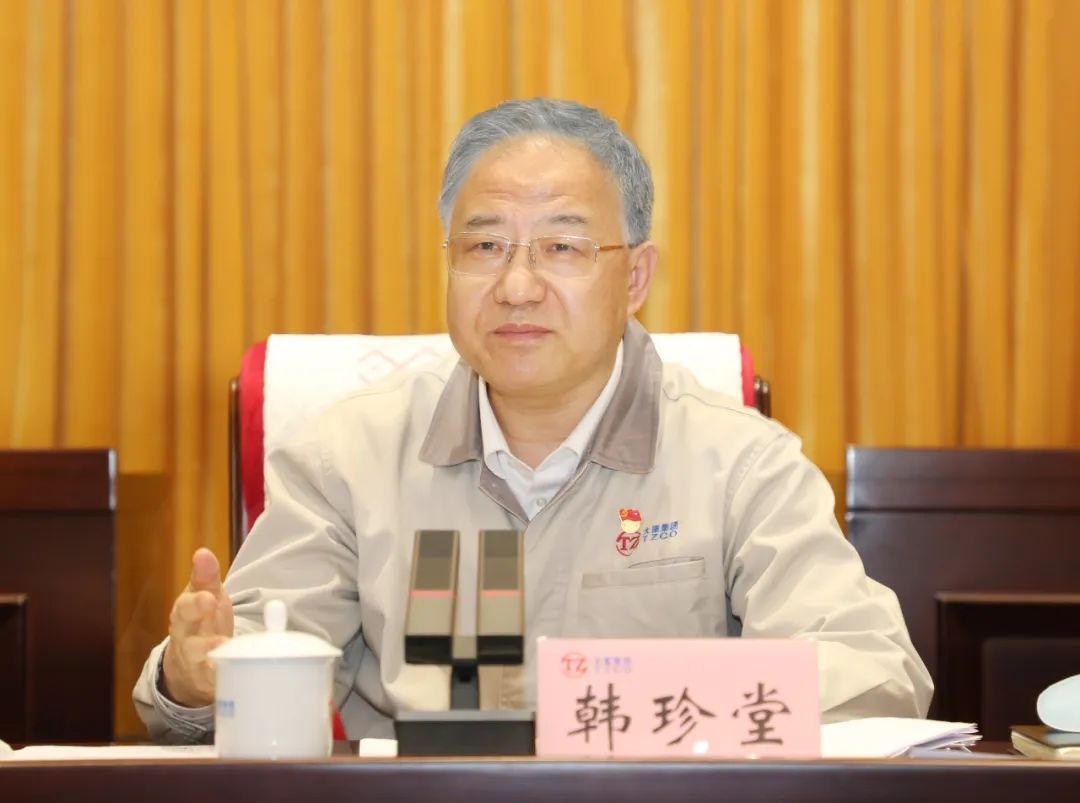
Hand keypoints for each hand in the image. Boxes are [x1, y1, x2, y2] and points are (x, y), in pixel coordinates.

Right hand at [161, 548, 234, 707]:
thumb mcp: (204, 597)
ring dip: (208, 652)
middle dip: (197, 621)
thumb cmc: (201, 623)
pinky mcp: (207, 681)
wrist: (187, 666)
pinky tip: (234, 671)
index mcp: (185, 615)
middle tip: (211, 607)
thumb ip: (206, 577)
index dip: (196, 601)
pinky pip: (213, 680)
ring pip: (196, 657)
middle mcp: (185, 638)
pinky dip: (222, 677)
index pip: (185, 606)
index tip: (209, 596)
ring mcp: (194, 662)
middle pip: (185, 632)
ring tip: (222, 646)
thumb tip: (202, 552)